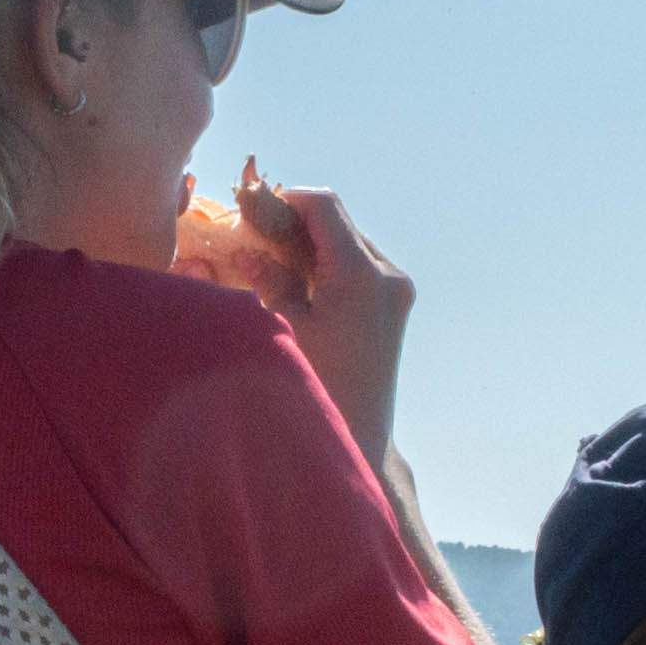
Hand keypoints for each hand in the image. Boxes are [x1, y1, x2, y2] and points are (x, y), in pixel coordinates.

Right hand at [184, 163, 415, 453]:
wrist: (360, 443)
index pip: (323, 206)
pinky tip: (298, 287)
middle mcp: (387, 275)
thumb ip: (269, 280)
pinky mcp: (395, 306)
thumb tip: (249, 249)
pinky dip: (326, 265)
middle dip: (294, 225)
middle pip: (337, 221)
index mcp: (360, 274)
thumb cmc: (315, 390)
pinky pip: (357, 265)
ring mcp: (396, 290)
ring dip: (309, 245)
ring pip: (347, 241)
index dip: (284, 201)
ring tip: (272, 268)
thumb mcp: (282, 330)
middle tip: (254, 240)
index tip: (252, 214)